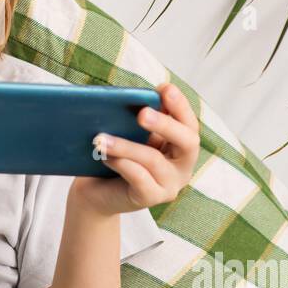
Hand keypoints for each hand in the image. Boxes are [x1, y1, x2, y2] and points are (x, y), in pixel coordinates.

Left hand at [69, 82, 200, 217]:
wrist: (97, 190)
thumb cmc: (118, 155)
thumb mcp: (131, 132)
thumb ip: (140, 116)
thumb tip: (136, 94)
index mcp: (182, 145)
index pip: (190, 123)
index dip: (180, 105)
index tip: (164, 88)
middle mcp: (183, 166)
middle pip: (187, 141)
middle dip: (165, 124)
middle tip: (142, 113)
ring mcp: (170, 185)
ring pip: (153, 159)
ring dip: (126, 146)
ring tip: (100, 138)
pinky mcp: (152, 198)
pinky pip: (139, 178)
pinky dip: (120, 163)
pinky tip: (103, 155)